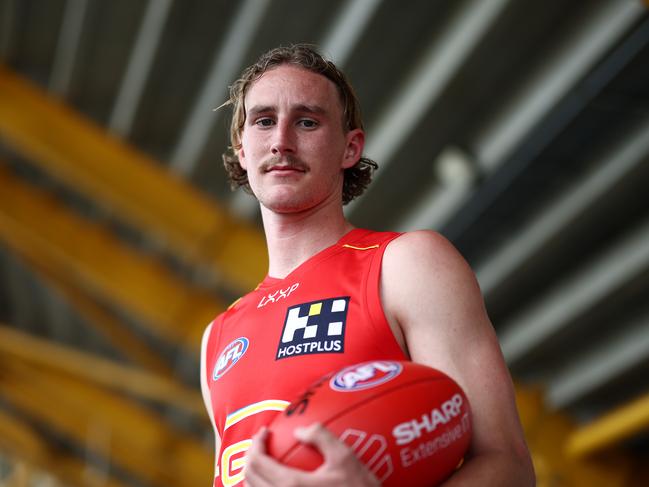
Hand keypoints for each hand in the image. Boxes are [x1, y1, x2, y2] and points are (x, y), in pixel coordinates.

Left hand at [244, 423, 379, 486]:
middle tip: (262, 443)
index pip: (257, 462)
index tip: (265, 432)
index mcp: (291, 486)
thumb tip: (300, 430)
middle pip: (250, 477)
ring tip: (266, 460)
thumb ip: (321, 437)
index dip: (256, 443)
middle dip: (251, 455)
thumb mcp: (345, 459)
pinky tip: (276, 481)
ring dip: (255, 474)